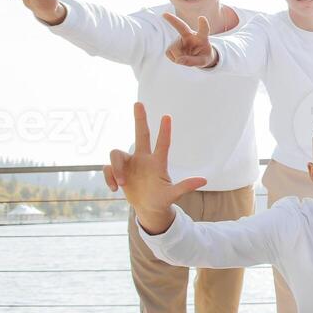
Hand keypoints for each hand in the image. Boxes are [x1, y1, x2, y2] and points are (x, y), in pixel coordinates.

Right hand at [103, 102, 206, 233]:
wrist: (148, 209)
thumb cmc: (162, 200)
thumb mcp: (173, 195)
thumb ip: (185, 187)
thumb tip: (204, 180)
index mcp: (158, 163)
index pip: (163, 144)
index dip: (165, 131)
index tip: (167, 116)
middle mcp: (143, 159)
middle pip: (141, 134)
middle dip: (140, 119)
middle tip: (138, 103)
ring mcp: (130, 164)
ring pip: (116, 154)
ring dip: (117, 168)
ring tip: (122, 183)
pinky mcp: (118, 171)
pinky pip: (108, 168)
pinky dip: (109, 177)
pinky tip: (115, 188)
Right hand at [162, 13, 216, 67]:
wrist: (198, 56)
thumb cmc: (203, 56)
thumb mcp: (204, 61)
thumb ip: (193, 61)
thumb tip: (178, 60)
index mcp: (201, 38)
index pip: (204, 30)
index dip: (203, 25)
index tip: (201, 18)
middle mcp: (189, 35)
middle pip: (181, 27)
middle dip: (173, 20)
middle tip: (164, 14)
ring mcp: (180, 39)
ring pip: (174, 49)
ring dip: (179, 58)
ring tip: (186, 59)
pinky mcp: (172, 44)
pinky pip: (169, 53)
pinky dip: (174, 58)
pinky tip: (180, 57)